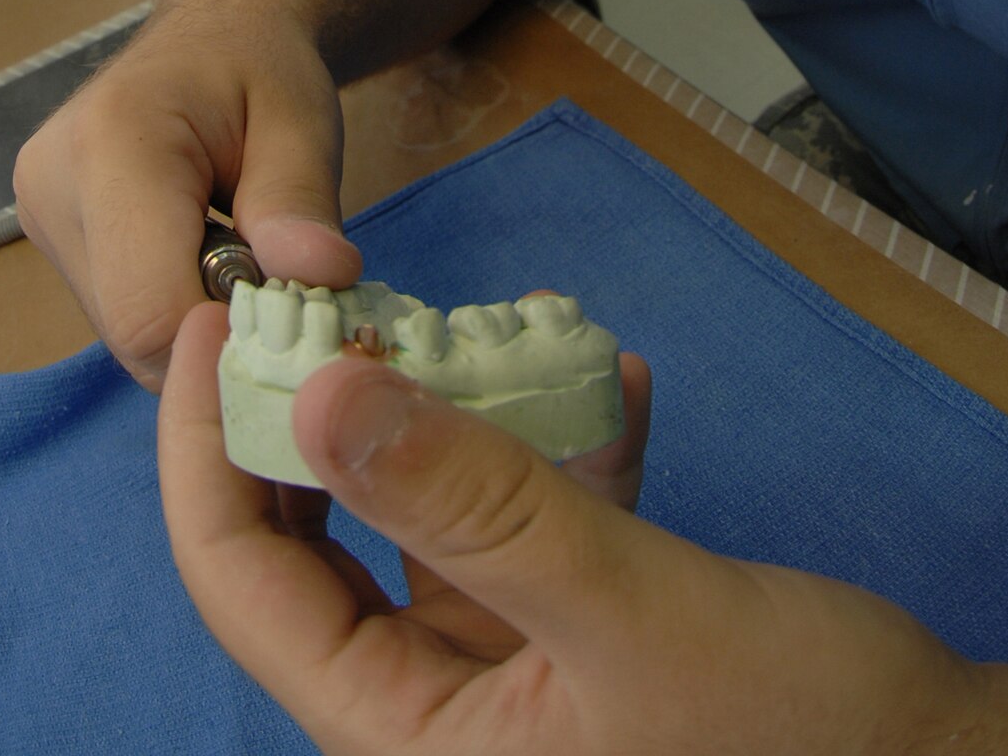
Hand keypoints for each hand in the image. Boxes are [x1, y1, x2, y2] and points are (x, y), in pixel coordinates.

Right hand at [14, 0, 359, 390]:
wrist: (214, 29)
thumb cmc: (261, 66)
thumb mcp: (303, 124)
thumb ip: (301, 204)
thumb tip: (321, 278)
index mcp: (112, 143)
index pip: (149, 309)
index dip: (224, 338)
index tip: (289, 318)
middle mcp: (51, 185)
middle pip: (133, 331)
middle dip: (216, 330)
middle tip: (276, 283)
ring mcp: (38, 214)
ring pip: (124, 332)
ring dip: (195, 320)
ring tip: (240, 253)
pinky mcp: (46, 233)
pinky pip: (117, 312)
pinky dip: (173, 305)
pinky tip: (206, 255)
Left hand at [159, 303, 1007, 755]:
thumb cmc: (798, 740)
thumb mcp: (624, 614)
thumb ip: (471, 505)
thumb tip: (322, 392)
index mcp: (409, 744)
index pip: (248, 586)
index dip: (209, 451)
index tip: (216, 323)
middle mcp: (437, 718)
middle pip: (327, 544)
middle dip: (330, 415)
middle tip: (339, 297)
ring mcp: (511, 676)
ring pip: (436, 519)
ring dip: (458, 417)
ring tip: (484, 318)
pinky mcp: (583, 642)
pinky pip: (536, 528)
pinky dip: (562, 452)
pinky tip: (615, 380)